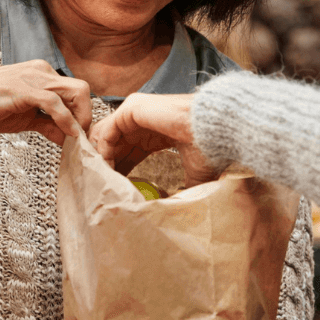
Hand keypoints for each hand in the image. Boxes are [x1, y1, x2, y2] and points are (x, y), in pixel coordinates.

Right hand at [0, 60, 91, 141]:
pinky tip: (68, 136)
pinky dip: (66, 120)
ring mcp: (34, 77)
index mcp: (42, 74)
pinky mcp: (24, 89)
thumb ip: (46, 124)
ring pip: (75, 92)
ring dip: (81, 119)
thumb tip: (67, 138)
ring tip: (78, 141)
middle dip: (87, 116)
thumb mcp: (23, 118)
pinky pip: (55, 103)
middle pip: (81, 90)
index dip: (82, 115)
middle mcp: (42, 71)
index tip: (80, 137)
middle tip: (82, 140)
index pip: (75, 92)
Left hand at [89, 93, 218, 186]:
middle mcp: (143, 120)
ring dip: (102, 158)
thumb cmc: (210, 147)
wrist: (217, 129)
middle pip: (114, 143)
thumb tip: (181, 211)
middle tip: (102, 188)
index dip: (119, 170)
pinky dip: (104, 151)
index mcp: (155, 132)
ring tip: (102, 181)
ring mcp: (136, 111)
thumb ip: (183, 189)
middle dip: (106, 165)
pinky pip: (107, 131)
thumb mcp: (193, 173)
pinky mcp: (132, 108)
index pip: (127, 151)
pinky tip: (108, 169)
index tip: (114, 191)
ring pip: (106, 136)